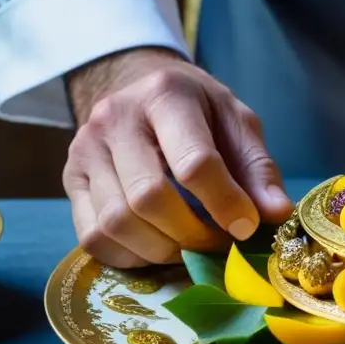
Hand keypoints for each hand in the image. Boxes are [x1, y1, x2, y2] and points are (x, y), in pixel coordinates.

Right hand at [63, 48, 294, 267]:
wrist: (140, 88)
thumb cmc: (198, 110)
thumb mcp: (236, 122)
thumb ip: (257, 167)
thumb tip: (275, 214)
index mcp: (166, 94)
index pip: (193, 162)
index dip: (225, 203)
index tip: (247, 226)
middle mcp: (115, 118)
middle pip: (148, 198)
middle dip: (192, 234)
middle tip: (219, 242)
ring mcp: (85, 150)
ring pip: (116, 223)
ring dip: (162, 250)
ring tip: (192, 245)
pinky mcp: (69, 180)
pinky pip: (92, 237)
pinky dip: (130, 256)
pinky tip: (159, 246)